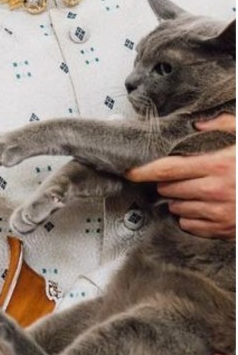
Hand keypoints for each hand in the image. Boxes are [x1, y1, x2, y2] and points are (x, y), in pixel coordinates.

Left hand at [126, 114, 234, 238]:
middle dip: (165, 183)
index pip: (167, 169)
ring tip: (191, 191)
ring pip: (177, 208)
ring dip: (176, 200)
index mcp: (217, 165)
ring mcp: (221, 214)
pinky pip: (192, 226)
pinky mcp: (225, 230)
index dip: (143, 171)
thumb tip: (196, 124)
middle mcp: (215, 191)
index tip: (129, 171)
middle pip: (168, 189)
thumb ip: (220, 125)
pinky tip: (201, 207)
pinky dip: (189, 217)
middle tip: (174, 177)